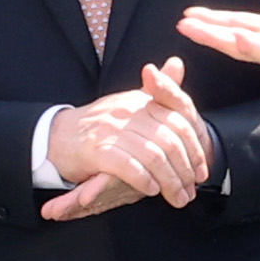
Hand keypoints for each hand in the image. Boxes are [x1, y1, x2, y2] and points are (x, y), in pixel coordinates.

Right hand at [41, 66, 211, 219]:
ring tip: (176, 197)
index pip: (179, 120)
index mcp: (140, 100)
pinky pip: (127, 165)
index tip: (202, 170)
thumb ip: (158, 88)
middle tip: (190, 191)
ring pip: (153, 156)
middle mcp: (127, 111)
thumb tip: (177, 63)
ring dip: (169, 181)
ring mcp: (111, 130)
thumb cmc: (99, 126)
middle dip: (185, 169)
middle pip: (170, 140)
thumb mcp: (130, 103)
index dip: (195, 148)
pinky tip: (151, 189)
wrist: (57, 137)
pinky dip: (143, 179)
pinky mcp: (96, 149)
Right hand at [176, 0, 259, 121]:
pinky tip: (235, 39)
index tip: (191, 13)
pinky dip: (250, 47)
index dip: (215, 18)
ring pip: (241, 45)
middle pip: (232, 34)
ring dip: (217, 38)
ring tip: (194, 30)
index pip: (238, 22)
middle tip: (182, 23)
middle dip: (207, 29)